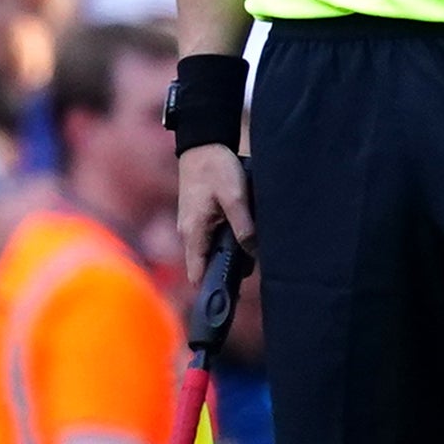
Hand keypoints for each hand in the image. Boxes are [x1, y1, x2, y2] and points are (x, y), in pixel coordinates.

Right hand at [175, 147, 253, 281]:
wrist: (203, 143)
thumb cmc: (216, 168)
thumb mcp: (235, 197)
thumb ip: (244, 226)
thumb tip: (253, 253)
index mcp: (194, 232)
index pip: (197, 273)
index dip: (211, 289)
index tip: (230, 301)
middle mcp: (189, 233)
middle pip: (207, 265)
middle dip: (227, 272)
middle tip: (253, 275)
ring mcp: (193, 226)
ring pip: (212, 251)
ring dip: (231, 256)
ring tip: (255, 257)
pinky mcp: (200, 217)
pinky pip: (213, 238)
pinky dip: (228, 242)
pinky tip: (247, 239)